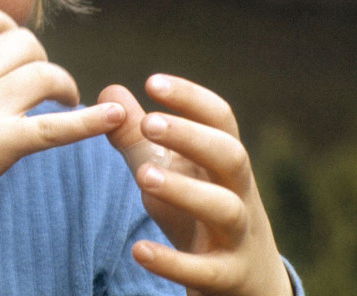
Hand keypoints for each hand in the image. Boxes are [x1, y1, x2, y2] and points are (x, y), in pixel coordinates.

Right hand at [0, 1, 125, 250]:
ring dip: (64, 86)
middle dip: (41, 58)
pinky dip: (89, 122)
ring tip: (68, 101)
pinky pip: (54, 127)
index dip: (10, 29)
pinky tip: (114, 117)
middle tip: (43, 83)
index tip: (15, 52)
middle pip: (24, 42)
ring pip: (44, 74)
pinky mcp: (0, 145)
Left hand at [98, 75, 291, 295]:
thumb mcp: (169, 172)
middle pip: (231, 156)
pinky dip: (173, 263)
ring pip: (225, 209)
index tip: (152, 82)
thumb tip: (109, 92)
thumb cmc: (198, 213)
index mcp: (224, 161)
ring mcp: (238, 236)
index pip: (220, 119)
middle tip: (149, 123)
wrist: (246, 284)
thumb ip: (137, 136)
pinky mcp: (229, 278)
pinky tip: (138, 251)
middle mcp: (239, 192)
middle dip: (192, 136)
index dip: (190, 98)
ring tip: (142, 175)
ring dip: (185, 190)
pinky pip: (207, 271)